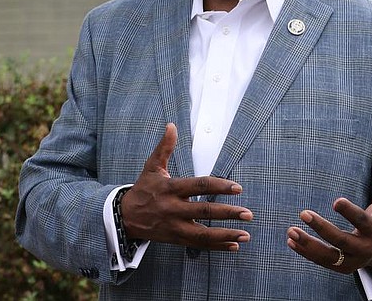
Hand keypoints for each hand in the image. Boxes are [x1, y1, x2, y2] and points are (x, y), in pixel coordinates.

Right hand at [120, 123, 252, 250]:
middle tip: (248, 214)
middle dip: (228, 213)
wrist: (124, 217)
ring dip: (226, 235)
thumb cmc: (143, 189)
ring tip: (245, 235)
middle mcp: (173, 208)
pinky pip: (198, 245)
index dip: (219, 186)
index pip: (199, 186)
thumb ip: (165, 147)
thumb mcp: (151, 167)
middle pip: (204, 212)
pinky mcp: (175, 239)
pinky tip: (234, 245)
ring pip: (203, 234)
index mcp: (171, 188)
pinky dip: (217, 246)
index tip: (238, 188)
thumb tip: (171, 125)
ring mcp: (174, 226)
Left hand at [286, 171, 371, 273]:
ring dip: (308, 244)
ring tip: (291, 231)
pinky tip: (291, 241)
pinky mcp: (342, 268)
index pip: (362, 222)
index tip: (336, 201)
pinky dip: (305, 252)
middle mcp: (365, 250)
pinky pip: (322, 261)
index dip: (350, 213)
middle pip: (342, 241)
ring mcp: (353, 262)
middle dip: (322, 228)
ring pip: (328, 256)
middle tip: (304, 213)